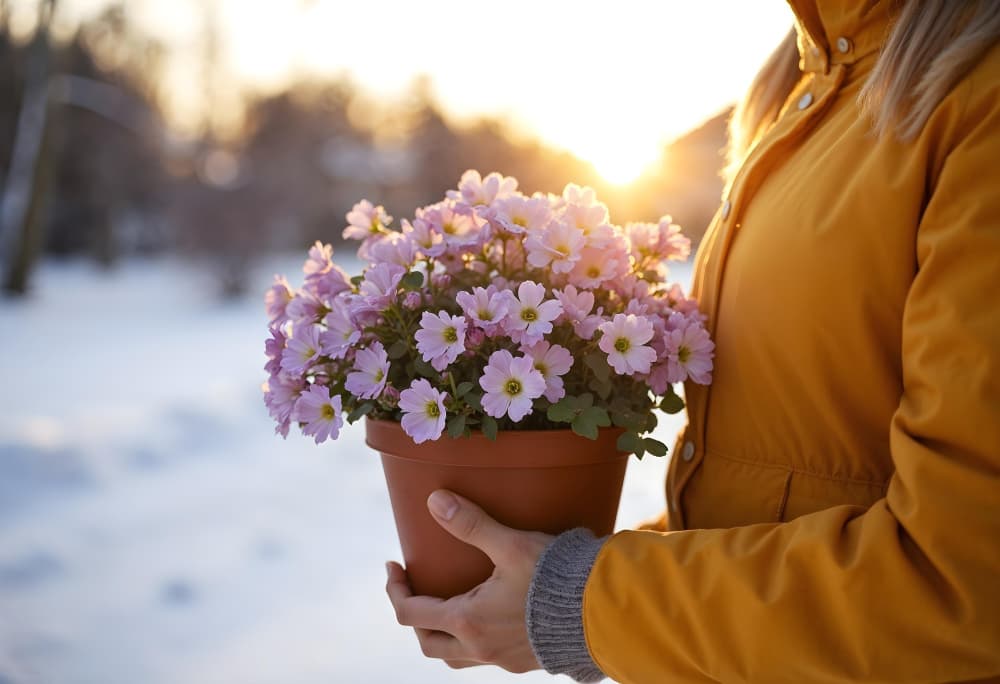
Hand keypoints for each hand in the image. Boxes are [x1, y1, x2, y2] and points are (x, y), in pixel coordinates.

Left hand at [385, 489, 553, 672]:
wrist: (603, 613)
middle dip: (415, 617)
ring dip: (443, 636)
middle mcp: (481, 648)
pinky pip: (486, 657)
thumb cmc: (556, 578)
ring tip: (447, 606)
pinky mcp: (526, 661)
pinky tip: (489, 615)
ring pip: (456, 658)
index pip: (411, 614)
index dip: (395, 589)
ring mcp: (504, 660)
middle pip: (429, 644)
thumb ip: (471, 524)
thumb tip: (434, 501)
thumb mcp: (511, 545)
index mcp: (469, 621)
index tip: (394, 566)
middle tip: (416, 587)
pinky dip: (474, 639)